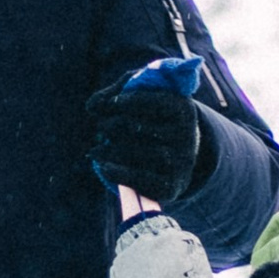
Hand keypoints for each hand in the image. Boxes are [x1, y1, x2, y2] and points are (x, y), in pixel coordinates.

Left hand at [88, 68, 209, 203]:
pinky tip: (102, 166)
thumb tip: (92, 106)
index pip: (147, 102)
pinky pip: (138, 178)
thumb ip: (117, 92)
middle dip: (110, 125)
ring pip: (134, 153)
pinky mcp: (172, 185)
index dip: (121, 102)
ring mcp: (181, 162)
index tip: (107, 105)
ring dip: (107, 151)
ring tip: (95, 150)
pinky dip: (116, 172)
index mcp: (182, 108)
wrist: (180, 156)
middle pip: (136, 127)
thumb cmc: (156, 119)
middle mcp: (186, 135)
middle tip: (100, 127)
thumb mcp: (144, 97)